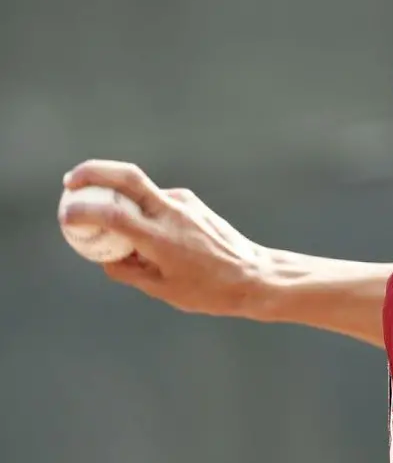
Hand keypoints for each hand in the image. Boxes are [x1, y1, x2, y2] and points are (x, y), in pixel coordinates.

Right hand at [60, 160, 266, 317]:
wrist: (255, 275)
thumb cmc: (210, 290)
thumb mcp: (162, 289)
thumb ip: (128, 271)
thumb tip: (105, 258)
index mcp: (161, 238)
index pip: (112, 214)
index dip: (83, 211)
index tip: (66, 216)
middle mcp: (172, 212)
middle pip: (127, 175)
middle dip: (92, 172)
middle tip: (70, 182)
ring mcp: (185, 203)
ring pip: (141, 187)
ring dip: (117, 192)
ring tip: (101, 213)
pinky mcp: (192, 202)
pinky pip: (156, 199)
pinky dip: (139, 207)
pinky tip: (141, 229)